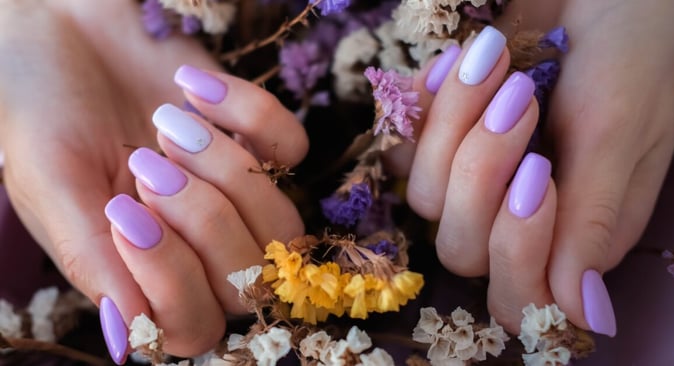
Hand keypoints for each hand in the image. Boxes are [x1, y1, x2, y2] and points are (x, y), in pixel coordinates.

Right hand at [0, 1, 305, 360]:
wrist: (63, 28)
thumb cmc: (42, 111)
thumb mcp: (52, 187)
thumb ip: (92, 262)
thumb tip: (130, 342)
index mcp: (141, 272)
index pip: (193, 325)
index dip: (172, 281)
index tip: (123, 211)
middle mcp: (198, 246)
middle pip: (248, 280)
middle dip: (204, 218)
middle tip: (145, 159)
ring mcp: (236, 197)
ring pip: (283, 224)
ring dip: (227, 169)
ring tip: (165, 119)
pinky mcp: (261, 141)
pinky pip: (292, 148)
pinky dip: (250, 113)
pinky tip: (191, 84)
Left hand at [388, 0, 673, 335]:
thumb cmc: (626, 61)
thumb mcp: (620, 137)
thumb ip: (595, 222)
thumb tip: (584, 316)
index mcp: (570, 236)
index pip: (520, 296)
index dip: (516, 252)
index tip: (540, 173)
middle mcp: (513, 220)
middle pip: (460, 247)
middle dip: (480, 172)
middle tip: (521, 99)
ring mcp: (469, 181)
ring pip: (422, 194)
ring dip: (454, 122)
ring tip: (496, 60)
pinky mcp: (437, 139)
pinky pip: (399, 143)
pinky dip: (425, 101)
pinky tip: (462, 58)